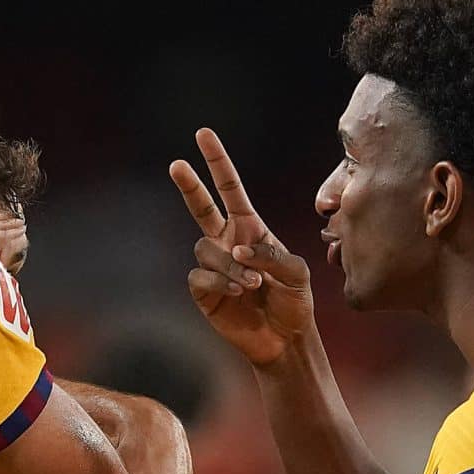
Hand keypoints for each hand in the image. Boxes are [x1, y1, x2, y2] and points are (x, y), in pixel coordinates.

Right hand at [172, 128, 314, 367]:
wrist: (283, 338)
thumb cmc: (293, 301)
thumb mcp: (296, 272)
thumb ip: (270, 254)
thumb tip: (238, 250)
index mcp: (249, 228)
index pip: (229, 189)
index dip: (217, 162)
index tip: (204, 135)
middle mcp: (227, 242)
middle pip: (201, 207)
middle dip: (189, 185)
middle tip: (177, 164)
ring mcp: (213, 266)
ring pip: (205, 249)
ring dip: (230, 264)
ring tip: (253, 284)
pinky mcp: (203, 291)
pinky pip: (200, 275)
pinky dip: (220, 281)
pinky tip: (238, 292)